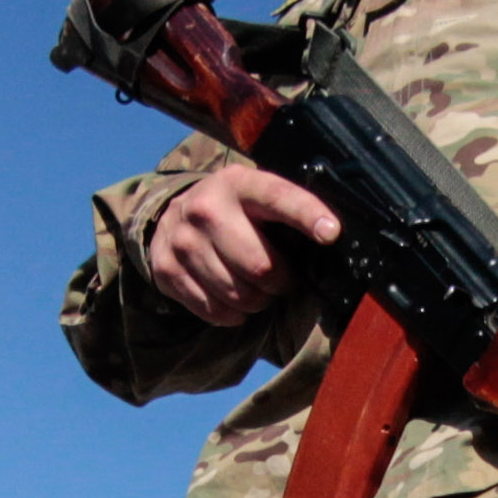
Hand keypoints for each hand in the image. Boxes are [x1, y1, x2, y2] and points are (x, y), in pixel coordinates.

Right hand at [145, 166, 342, 325]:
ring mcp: (182, 241)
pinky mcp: (165, 270)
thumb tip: (331, 238)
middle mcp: (206, 208)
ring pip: (238, 295)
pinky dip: (232, 313)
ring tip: (256, 288)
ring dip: (257, 301)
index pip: (278, 197)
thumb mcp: (257, 196)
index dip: (307, 215)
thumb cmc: (234, 212)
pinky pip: (214, 311)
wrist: (170, 216)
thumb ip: (288, 211)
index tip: (331, 232)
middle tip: (282, 280)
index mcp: (239, 184)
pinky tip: (232, 298)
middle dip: (281, 282)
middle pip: (259, 267)